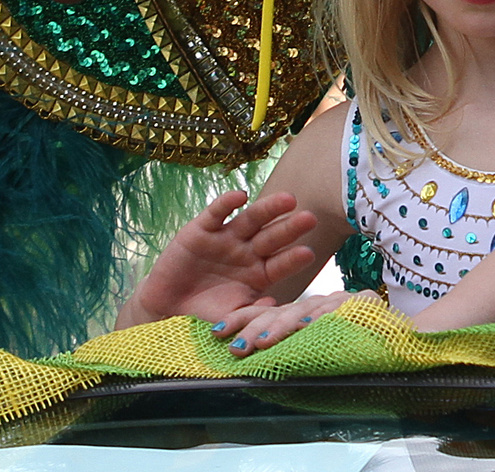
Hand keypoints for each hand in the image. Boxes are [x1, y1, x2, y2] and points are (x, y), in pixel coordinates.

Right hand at [116, 190, 316, 327]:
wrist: (165, 311)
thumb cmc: (204, 316)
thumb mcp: (230, 318)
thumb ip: (251, 313)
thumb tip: (273, 306)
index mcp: (259, 273)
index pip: (281, 264)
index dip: (293, 258)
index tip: (309, 253)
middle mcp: (247, 252)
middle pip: (273, 237)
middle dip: (290, 228)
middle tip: (310, 219)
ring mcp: (226, 239)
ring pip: (251, 219)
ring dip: (269, 208)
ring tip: (288, 199)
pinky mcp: (202, 229)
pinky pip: (216, 213)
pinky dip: (227, 203)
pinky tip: (241, 195)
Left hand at [211, 290, 382, 356]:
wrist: (404, 332)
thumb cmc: (361, 340)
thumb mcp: (318, 341)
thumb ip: (297, 340)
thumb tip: (258, 350)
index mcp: (304, 313)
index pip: (268, 313)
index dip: (243, 320)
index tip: (217, 333)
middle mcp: (318, 305)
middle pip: (281, 312)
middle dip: (254, 325)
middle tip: (234, 345)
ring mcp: (339, 303)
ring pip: (304, 312)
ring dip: (281, 326)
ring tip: (261, 342)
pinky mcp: (362, 305)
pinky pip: (338, 311)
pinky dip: (322, 318)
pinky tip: (307, 326)